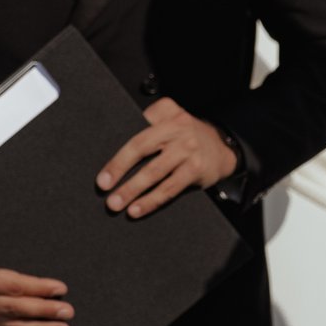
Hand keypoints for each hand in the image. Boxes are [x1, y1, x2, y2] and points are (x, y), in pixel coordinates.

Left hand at [97, 98, 238, 219]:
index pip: (136, 136)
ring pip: (154, 173)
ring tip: (116, 204)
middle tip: (104, 189)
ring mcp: (188, 150)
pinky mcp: (196, 170)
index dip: (117, 158)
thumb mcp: (171, 119)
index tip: (102, 177)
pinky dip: (151, 201)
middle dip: (120, 172)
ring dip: (132, 191)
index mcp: (167, 115)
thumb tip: (114, 144)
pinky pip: (169, 189)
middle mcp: (178, 130)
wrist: (222, 147)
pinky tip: (137, 210)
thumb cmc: (187, 136)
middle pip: (142, 150)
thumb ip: (149, 123)